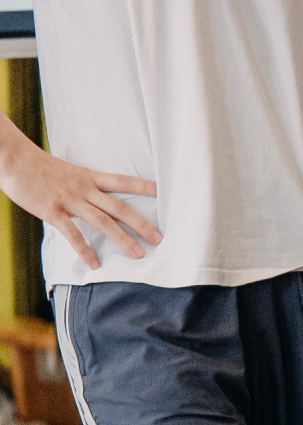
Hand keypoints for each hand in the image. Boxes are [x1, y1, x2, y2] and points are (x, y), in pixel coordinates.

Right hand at [3, 149, 159, 267]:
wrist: (15, 160)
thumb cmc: (40, 167)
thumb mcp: (69, 172)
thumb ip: (85, 185)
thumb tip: (97, 197)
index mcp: (90, 177)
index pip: (123, 181)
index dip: (144, 186)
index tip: (164, 192)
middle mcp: (84, 188)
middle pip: (119, 207)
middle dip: (141, 223)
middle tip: (159, 238)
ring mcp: (69, 200)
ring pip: (102, 221)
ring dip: (122, 239)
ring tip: (138, 254)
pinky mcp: (52, 211)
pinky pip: (72, 234)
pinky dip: (84, 250)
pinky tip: (94, 264)